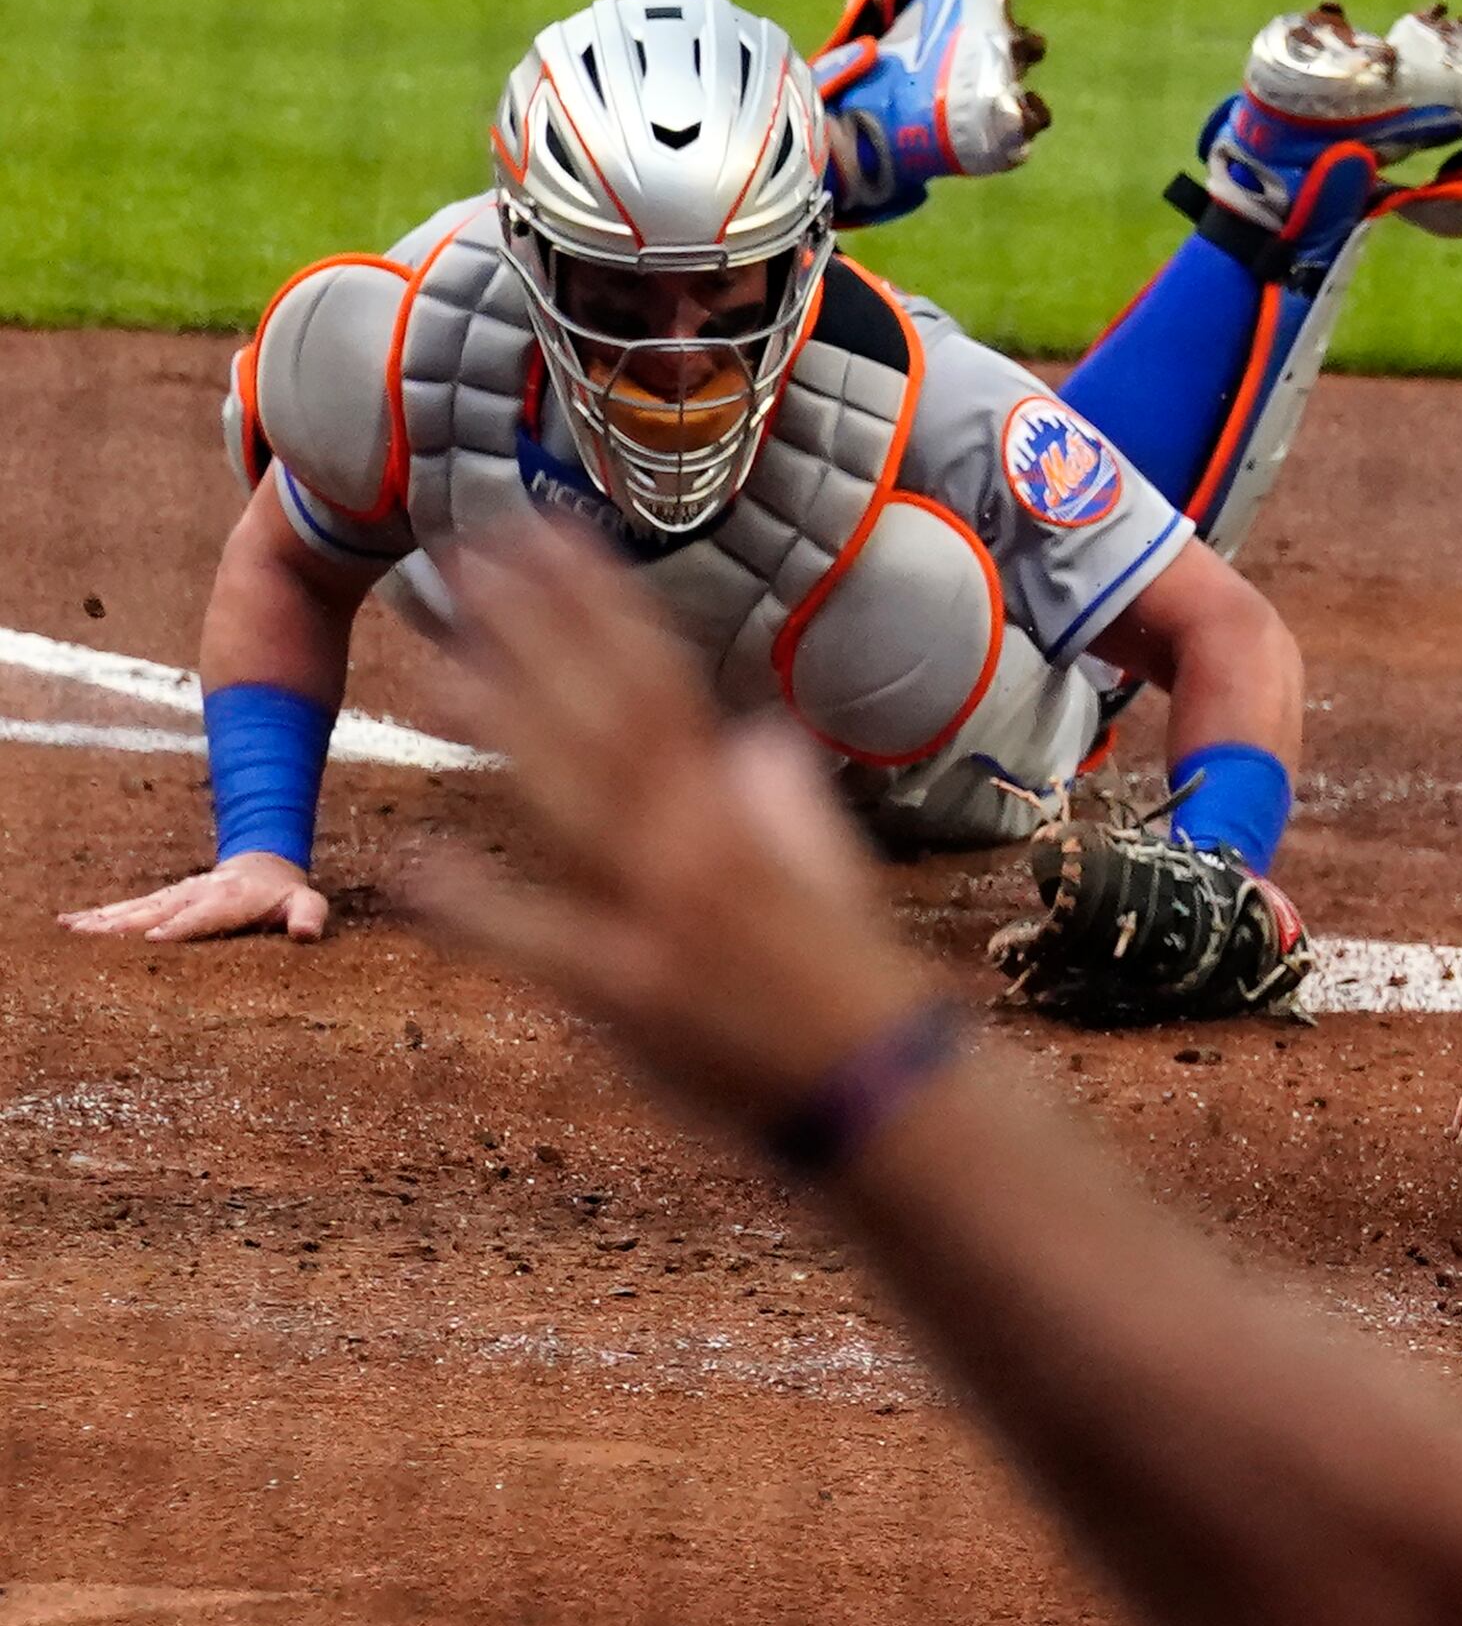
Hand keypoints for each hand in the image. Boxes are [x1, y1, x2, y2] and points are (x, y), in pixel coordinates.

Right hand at [61, 850, 329, 943]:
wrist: (264, 868)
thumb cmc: (285, 897)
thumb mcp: (307, 903)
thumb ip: (309, 916)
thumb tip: (307, 934)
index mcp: (228, 901)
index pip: (202, 917)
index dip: (180, 927)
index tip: (154, 939)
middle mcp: (193, 895)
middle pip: (156, 912)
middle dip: (126, 926)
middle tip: (91, 938)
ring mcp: (172, 896)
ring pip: (133, 909)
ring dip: (102, 920)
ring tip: (69, 929)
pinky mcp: (159, 901)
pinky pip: (125, 909)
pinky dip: (97, 916)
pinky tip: (67, 923)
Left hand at [409, 521, 926, 1128]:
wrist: (876, 1091)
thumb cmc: (852, 979)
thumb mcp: (828, 868)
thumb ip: (787, 798)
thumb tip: (763, 741)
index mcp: (735, 809)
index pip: (655, 677)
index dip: (599, 601)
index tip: (551, 534)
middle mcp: (694, 844)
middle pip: (601, 716)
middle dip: (536, 629)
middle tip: (470, 552)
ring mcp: (660, 914)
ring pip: (568, 800)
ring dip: (499, 724)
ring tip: (434, 656)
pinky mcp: (633, 996)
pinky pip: (546, 944)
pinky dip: (483, 909)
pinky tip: (421, 868)